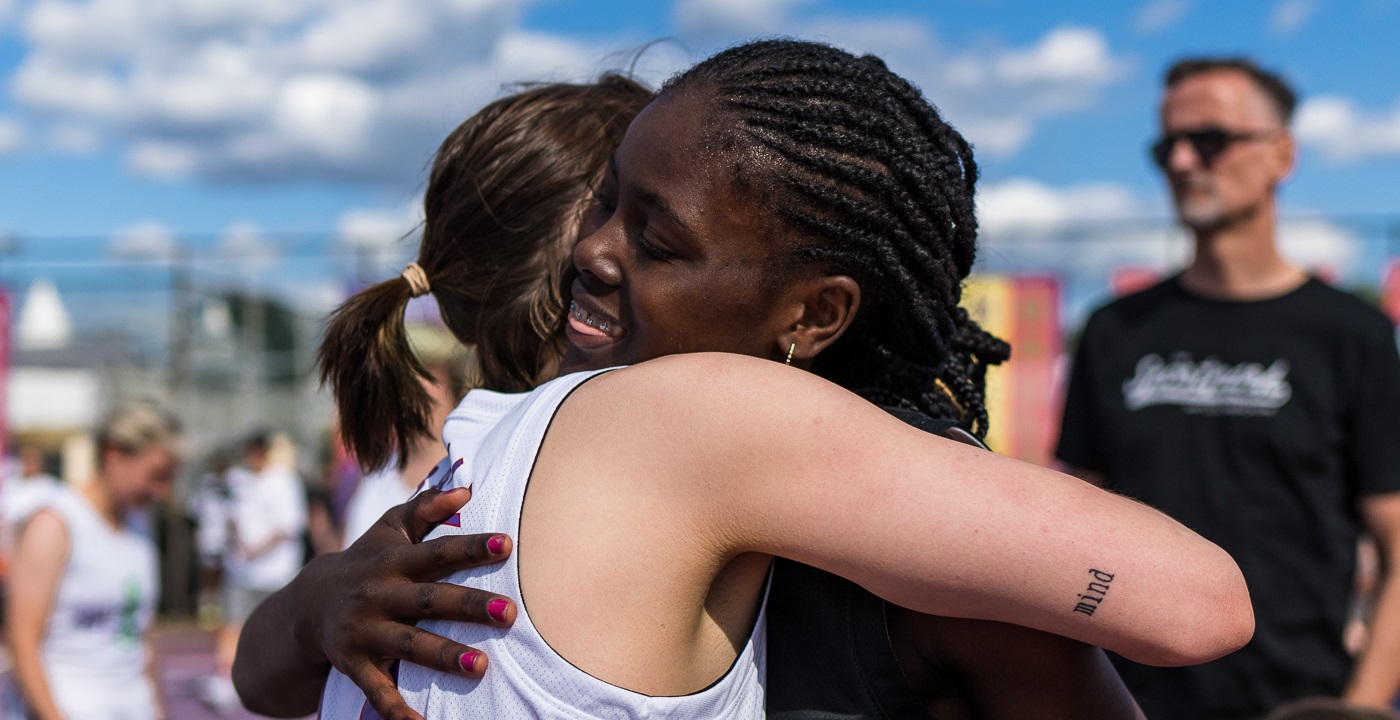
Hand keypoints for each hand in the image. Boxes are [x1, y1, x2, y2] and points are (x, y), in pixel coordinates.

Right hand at [295, 487, 516, 719]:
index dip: (471, 546)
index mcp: (394, 560)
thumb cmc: (368, 560)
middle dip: (469, 605)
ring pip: (409, 645)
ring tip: (480, 667)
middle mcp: (379, 594)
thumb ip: (426, 507)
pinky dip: (395, 710)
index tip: (506, 544)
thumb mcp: (390, 528)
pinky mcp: (353, 664)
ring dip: (444, 656)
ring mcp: (365, 631)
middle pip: (429, 599)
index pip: (438, 551)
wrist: (306, 604)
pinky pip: (376, 690)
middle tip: (510, 612)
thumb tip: (467, 489)